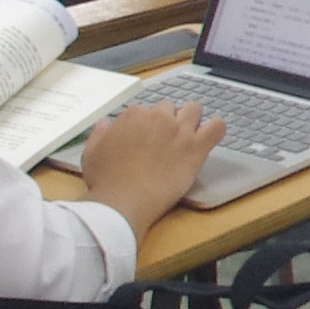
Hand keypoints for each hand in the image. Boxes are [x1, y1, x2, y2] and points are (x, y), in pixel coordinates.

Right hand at [76, 100, 227, 232]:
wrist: (124, 200)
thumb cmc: (106, 180)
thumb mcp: (91, 152)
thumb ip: (100, 134)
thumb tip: (106, 123)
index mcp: (133, 116)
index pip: (144, 111)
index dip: (145, 126)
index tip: (144, 139)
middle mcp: (158, 117)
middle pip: (169, 108)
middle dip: (167, 120)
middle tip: (165, 140)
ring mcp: (179, 130)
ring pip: (194, 109)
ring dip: (192, 118)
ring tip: (189, 134)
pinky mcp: (196, 147)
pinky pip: (217, 127)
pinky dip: (217, 127)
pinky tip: (213, 133)